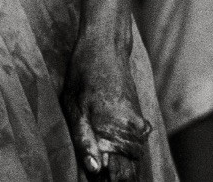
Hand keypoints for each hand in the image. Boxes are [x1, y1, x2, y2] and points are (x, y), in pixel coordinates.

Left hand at [61, 33, 151, 181]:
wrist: (106, 44)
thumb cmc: (84, 73)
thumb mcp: (73, 105)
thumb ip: (83, 139)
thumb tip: (94, 170)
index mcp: (115, 131)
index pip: (120, 177)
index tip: (94, 180)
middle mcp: (132, 131)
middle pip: (130, 174)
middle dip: (114, 179)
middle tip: (96, 174)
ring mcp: (138, 126)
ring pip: (134, 162)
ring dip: (119, 170)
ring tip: (100, 165)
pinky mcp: (139, 120)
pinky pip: (135, 147)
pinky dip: (124, 156)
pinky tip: (108, 155)